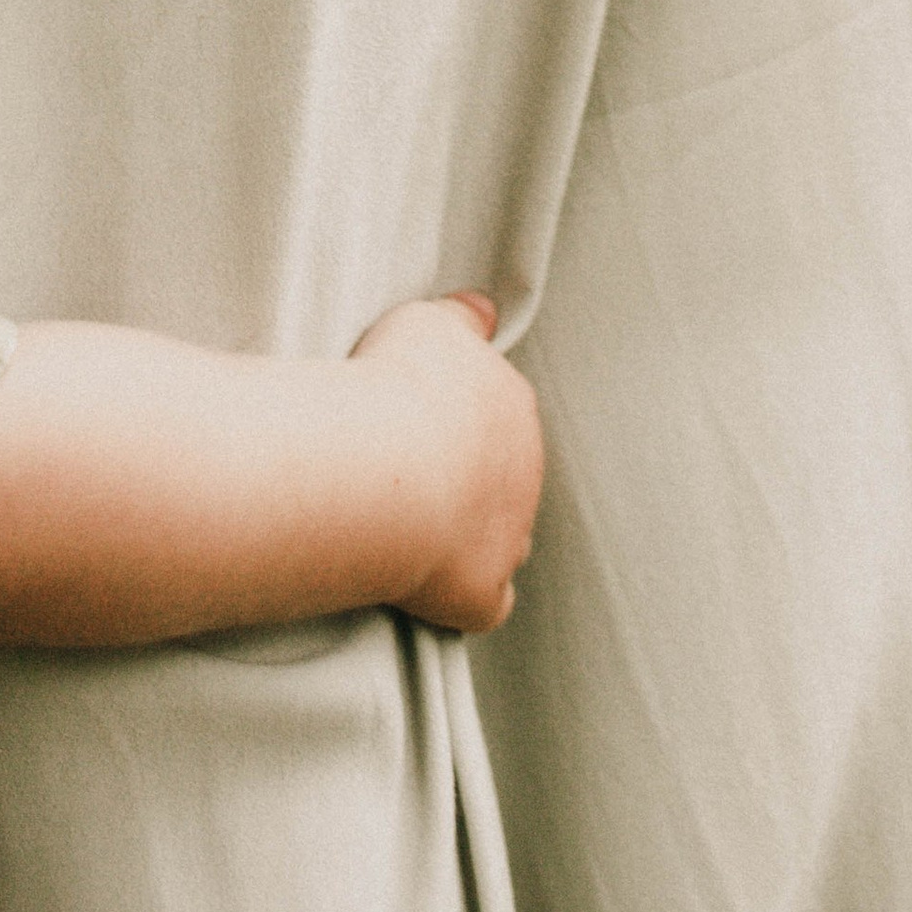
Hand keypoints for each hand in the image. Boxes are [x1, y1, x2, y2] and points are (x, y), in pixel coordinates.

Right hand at [350, 293, 543, 633]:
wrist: (386, 467)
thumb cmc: (397, 386)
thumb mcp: (428, 321)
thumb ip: (461, 318)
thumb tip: (485, 308)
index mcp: (513, 405)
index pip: (500, 415)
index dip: (458, 423)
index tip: (415, 425)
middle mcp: (525, 469)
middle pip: (506, 478)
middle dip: (468, 480)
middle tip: (403, 477)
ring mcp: (511, 534)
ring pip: (506, 540)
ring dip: (472, 539)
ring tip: (413, 532)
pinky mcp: (485, 590)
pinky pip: (486, 603)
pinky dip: (463, 600)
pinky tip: (428, 592)